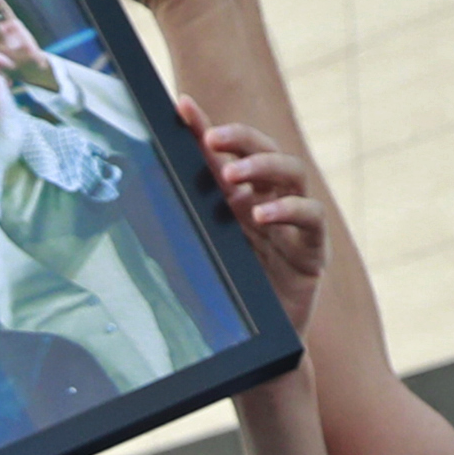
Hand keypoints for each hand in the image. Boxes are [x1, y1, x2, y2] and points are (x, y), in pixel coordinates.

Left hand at [201, 127, 328, 335]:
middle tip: (214, 139)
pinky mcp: (312, 248)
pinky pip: (310, 218)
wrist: (260, 347)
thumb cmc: (229, 299)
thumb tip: (141, 189)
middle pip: (265, 150)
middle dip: (240, 139)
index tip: (181, 107)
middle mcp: (270, 202)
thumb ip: (184, 224)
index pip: (226, 154)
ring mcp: (294, 222)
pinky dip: (288, 210)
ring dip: (262, 166)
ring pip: (292, 173)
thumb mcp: (200, 256)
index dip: (206, 127)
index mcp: (240, 199)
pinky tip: (261, 215)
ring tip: (232, 175)